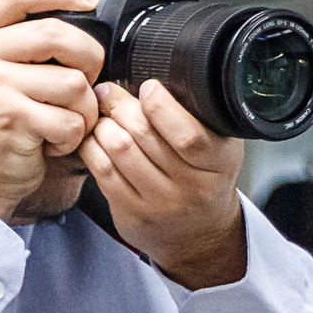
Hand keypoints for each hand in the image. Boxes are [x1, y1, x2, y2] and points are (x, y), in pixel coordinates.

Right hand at [0, 0, 105, 222]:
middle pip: (60, 35)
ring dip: (83, 111)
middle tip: (85, 87)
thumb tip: (78, 17)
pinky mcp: (11, 119)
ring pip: (74, 83)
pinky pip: (70, 120)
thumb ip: (21, 45)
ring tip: (62, 124)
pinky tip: (51, 143)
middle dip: (90, 62)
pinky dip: (72, 138)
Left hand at [81, 79, 247, 288]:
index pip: (187, 134)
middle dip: (120, 105)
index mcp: (219, 163)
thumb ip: (199, 117)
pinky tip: (95, 137)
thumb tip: (157, 75)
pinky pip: (102, 170)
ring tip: (103, 113)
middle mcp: (192, 187)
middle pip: (143, 135)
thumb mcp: (220, 147)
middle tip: (109, 91)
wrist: (199, 237)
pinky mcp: (132, 214)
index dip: (161, 106)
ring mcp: (161, 204)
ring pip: (118, 149)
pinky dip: (92, 145)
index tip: (148, 87)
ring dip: (103, 123)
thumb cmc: (206, 180)